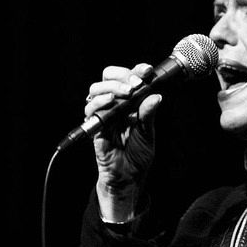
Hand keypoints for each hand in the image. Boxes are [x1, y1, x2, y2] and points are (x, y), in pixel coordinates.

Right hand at [85, 63, 162, 220]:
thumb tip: (156, 95)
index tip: (147, 70)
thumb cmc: (138, 153)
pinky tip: (111, 101)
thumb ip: (149, 114)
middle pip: (108, 77)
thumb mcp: (148, 132)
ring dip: (112, 87)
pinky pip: (91, 110)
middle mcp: (114, 104)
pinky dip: (100, 102)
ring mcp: (103, 114)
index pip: (128, 77)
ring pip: (96, 89)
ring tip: (126, 92)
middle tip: (136, 82)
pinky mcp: (94, 126)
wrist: (129, 176)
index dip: (136, 70)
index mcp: (129, 101)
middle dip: (122, 75)